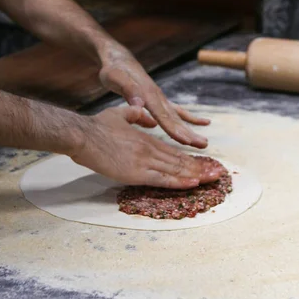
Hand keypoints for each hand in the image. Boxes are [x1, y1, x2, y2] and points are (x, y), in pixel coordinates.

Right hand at [70, 105, 221, 187]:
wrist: (84, 135)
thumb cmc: (97, 126)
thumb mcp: (119, 114)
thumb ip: (135, 114)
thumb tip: (147, 115)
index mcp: (146, 138)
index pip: (172, 150)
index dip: (188, 158)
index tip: (201, 164)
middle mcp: (149, 149)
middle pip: (179, 161)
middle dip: (198, 168)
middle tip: (215, 174)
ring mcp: (144, 161)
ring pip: (175, 170)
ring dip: (194, 176)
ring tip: (210, 180)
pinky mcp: (136, 172)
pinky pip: (163, 179)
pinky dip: (179, 182)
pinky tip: (192, 183)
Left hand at [98, 45, 209, 148]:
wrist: (119, 59)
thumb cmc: (114, 69)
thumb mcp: (116, 77)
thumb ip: (129, 90)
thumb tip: (140, 104)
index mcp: (148, 94)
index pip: (162, 115)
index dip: (173, 129)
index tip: (186, 140)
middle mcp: (157, 97)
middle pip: (174, 118)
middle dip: (188, 133)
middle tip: (203, 145)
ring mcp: (160, 98)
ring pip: (177, 117)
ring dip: (190, 130)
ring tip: (204, 143)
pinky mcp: (158, 100)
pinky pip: (176, 111)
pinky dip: (188, 118)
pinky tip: (203, 122)